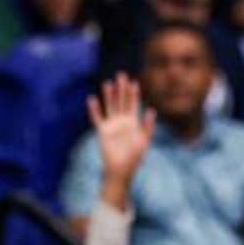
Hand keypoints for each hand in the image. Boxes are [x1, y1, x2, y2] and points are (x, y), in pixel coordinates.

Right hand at [85, 72, 155, 199]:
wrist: (121, 169)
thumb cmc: (134, 157)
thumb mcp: (144, 141)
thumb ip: (147, 126)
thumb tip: (151, 110)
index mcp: (133, 122)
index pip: (133, 104)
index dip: (133, 93)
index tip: (134, 82)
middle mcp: (122, 121)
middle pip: (121, 101)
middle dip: (121, 89)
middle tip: (121, 75)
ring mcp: (112, 125)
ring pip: (110, 106)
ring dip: (109, 96)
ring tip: (107, 83)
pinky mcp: (102, 131)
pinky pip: (97, 118)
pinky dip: (94, 109)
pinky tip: (92, 99)